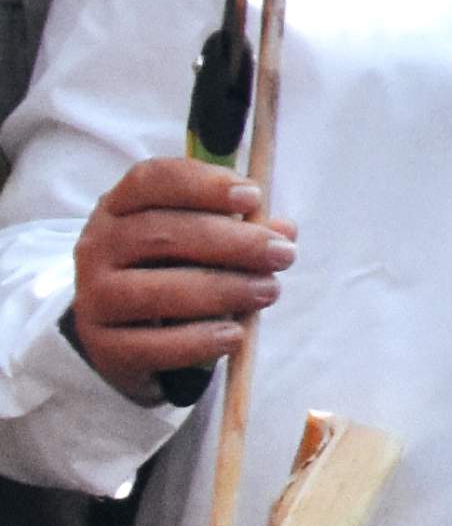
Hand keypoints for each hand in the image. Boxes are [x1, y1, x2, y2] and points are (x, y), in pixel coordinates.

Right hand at [68, 156, 287, 400]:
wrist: (122, 331)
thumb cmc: (172, 269)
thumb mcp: (202, 240)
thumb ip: (242, 229)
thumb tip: (284, 230)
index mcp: (120, 206)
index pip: (152, 180)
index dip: (204, 184)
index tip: (253, 197)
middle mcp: (98, 246)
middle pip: (160, 234)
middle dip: (232, 243)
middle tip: (283, 254)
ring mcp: (94, 297)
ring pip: (155, 291)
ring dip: (222, 290)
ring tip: (269, 291)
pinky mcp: (103, 345)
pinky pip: (150, 345)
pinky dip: (197, 341)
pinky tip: (234, 335)